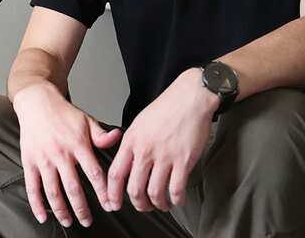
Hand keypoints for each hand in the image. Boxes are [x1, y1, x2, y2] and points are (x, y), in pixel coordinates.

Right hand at [11, 83, 121, 227]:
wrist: (37, 102)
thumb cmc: (65, 113)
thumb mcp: (87, 120)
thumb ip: (101, 135)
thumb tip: (118, 137)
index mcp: (78, 144)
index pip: (93, 172)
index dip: (102, 191)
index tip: (110, 204)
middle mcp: (61, 154)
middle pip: (72, 187)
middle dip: (82, 208)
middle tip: (88, 222)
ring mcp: (43, 160)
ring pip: (52, 191)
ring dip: (61, 210)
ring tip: (70, 221)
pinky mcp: (29, 162)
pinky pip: (32, 187)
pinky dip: (37, 205)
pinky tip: (44, 217)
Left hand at [106, 68, 217, 212]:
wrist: (192, 96)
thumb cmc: (168, 106)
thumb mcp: (140, 122)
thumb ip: (131, 144)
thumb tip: (127, 163)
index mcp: (132, 141)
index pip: (115, 174)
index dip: (113, 194)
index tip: (114, 204)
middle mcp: (146, 150)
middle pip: (134, 189)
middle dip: (138, 204)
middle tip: (143, 206)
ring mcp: (165, 156)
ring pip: (155, 192)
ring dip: (158, 204)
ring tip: (162, 204)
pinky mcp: (184, 160)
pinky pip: (177, 188)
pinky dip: (176, 199)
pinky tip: (177, 199)